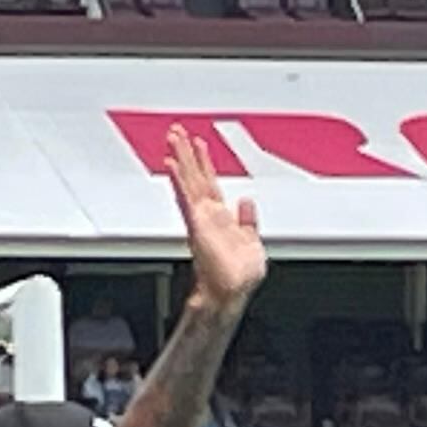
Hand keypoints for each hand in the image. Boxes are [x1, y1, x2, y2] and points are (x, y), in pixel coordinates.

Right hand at [165, 127, 266, 315]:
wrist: (229, 295)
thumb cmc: (240, 278)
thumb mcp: (253, 244)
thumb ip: (249, 221)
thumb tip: (248, 202)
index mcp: (221, 218)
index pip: (209, 183)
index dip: (205, 163)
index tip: (198, 144)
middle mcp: (207, 216)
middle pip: (194, 177)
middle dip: (186, 153)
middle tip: (176, 132)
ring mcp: (200, 219)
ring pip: (188, 181)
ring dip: (180, 159)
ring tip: (172, 138)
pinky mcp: (197, 225)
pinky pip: (186, 197)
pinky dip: (179, 180)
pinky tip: (172, 164)